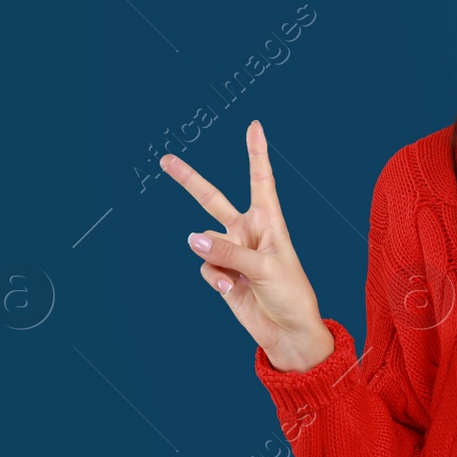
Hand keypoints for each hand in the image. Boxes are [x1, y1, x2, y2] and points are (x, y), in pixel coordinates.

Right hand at [162, 120, 333, 372]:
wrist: (287, 331)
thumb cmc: (290, 294)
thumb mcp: (265, 268)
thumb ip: (228, 252)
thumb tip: (191, 238)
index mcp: (269, 221)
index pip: (261, 180)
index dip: (257, 153)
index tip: (255, 126)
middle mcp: (248, 232)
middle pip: (213, 199)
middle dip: (190, 180)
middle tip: (166, 160)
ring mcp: (232, 252)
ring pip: (205, 243)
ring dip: (217, 259)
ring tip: (236, 277)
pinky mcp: (221, 273)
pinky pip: (205, 267)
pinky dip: (215, 278)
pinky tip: (231, 289)